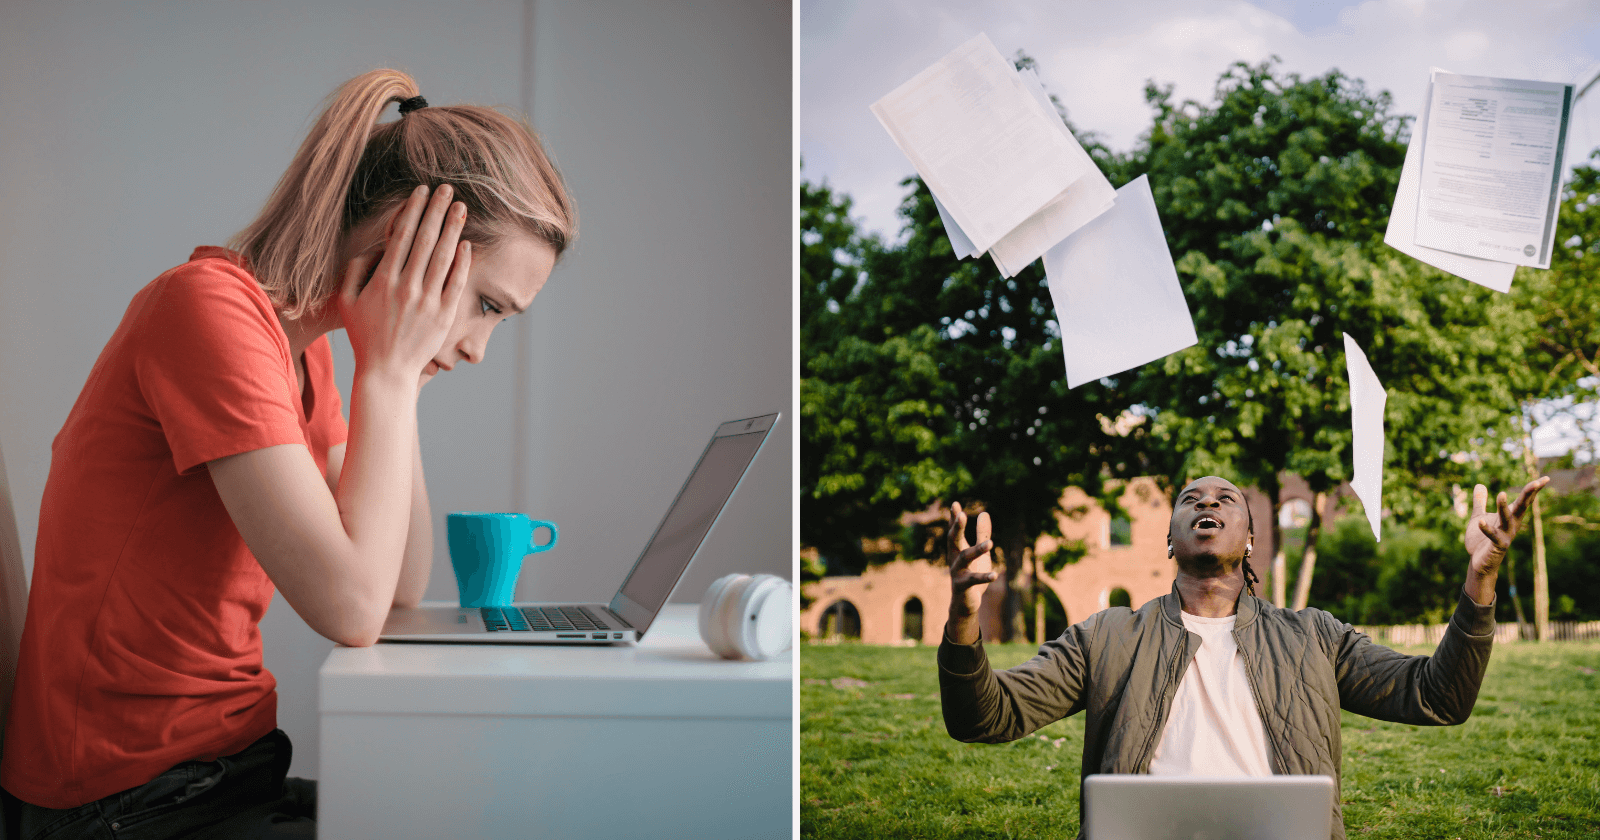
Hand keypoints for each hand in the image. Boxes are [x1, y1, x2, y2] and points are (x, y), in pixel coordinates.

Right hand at [339, 184, 471, 384]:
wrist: (386, 372)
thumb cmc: (364, 335)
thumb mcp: (347, 301)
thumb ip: (354, 271)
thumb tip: (373, 248)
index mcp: (383, 280)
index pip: (401, 236)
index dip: (413, 211)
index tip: (421, 191)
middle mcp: (407, 288)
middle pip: (425, 240)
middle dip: (436, 211)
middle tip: (447, 189)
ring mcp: (427, 302)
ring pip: (443, 257)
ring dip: (453, 229)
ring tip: (461, 207)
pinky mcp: (443, 316)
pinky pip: (456, 284)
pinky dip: (462, 262)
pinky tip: (467, 243)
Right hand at [948, 502, 995, 617]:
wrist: (965, 603)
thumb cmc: (972, 574)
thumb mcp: (980, 553)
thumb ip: (982, 534)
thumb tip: (984, 513)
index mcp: (957, 549)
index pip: (954, 530)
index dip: (954, 518)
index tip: (955, 504)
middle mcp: (954, 559)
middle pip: (953, 540)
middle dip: (957, 528)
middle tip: (961, 514)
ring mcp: (957, 573)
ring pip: (965, 558)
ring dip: (977, 550)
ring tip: (990, 543)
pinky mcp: (963, 586)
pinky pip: (974, 580)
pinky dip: (984, 577)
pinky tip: (996, 574)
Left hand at [1464, 476, 1548, 576]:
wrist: (1479, 562)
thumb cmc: (1481, 539)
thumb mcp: (1479, 516)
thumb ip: (1480, 502)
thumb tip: (1480, 484)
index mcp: (1510, 516)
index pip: (1523, 500)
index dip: (1533, 489)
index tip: (1546, 478)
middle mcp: (1512, 524)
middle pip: (1521, 506)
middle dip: (1529, 494)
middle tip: (1537, 482)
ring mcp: (1506, 535)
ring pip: (1506, 519)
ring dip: (1503, 507)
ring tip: (1500, 493)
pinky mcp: (1497, 545)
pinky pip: (1492, 535)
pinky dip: (1486, 528)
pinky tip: (1480, 522)